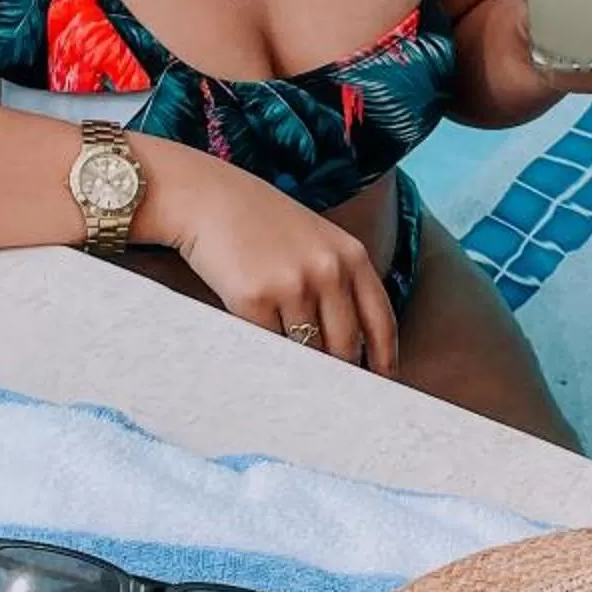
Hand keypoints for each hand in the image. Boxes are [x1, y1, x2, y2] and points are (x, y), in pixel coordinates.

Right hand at [148, 146, 396, 372]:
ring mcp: (293, 286)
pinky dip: (268, 355)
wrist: (206, 199)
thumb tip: (353, 349)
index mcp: (351, 256)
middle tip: (335, 392)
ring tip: (294, 375)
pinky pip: (270, 346)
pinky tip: (262, 353)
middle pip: (346, 345)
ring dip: (302, 368)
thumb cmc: (261, 224)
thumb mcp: (318, 242)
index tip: (382, 384)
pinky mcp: (254, 300)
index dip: (385, 360)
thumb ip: (341, 284)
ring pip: (308, 352)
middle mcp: (329, 271)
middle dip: (340, 373)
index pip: (381, 321)